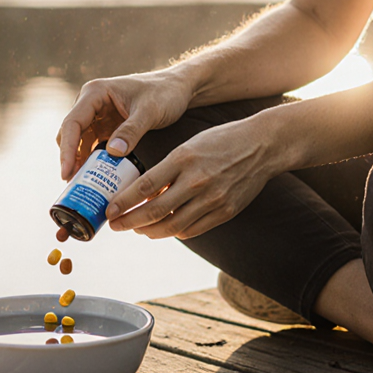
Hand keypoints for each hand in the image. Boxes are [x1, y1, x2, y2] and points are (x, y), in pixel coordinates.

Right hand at [56, 70, 191, 180]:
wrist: (180, 88)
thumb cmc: (165, 93)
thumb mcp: (150, 111)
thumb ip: (132, 130)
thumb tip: (112, 153)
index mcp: (95, 93)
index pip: (72, 123)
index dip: (67, 150)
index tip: (66, 172)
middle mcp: (91, 103)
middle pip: (71, 133)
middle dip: (70, 158)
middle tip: (73, 184)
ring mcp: (98, 115)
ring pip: (79, 141)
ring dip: (79, 162)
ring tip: (83, 185)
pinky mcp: (107, 126)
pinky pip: (93, 145)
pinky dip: (92, 160)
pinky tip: (95, 176)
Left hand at [105, 115, 277, 239]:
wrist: (263, 145)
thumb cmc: (221, 141)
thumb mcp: (189, 146)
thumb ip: (168, 169)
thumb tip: (144, 193)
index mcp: (184, 158)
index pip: (146, 185)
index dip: (124, 202)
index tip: (110, 210)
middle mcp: (197, 180)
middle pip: (155, 210)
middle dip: (130, 222)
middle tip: (116, 225)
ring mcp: (213, 198)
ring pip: (172, 225)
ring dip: (150, 231)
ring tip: (138, 229)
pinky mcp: (225, 211)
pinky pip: (193, 229)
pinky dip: (175, 231)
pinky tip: (165, 228)